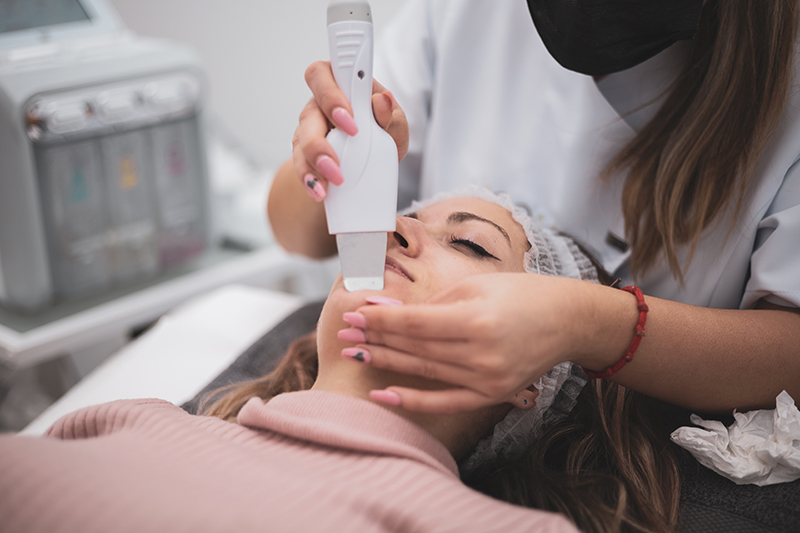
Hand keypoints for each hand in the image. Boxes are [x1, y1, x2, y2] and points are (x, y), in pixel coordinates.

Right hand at [293, 61, 408, 200]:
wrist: (375, 159)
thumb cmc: (385, 130)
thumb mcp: (396, 123)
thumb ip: (391, 114)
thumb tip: (383, 100)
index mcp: (341, 85)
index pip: (324, 76)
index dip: (331, 95)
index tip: (349, 120)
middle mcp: (320, 104)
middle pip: (308, 115)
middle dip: (319, 141)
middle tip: (337, 163)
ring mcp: (309, 129)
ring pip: (300, 143)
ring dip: (313, 165)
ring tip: (330, 183)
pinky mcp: (305, 153)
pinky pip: (301, 165)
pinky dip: (311, 180)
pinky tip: (320, 191)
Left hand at [341, 273, 592, 413]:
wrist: (567, 321)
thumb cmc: (520, 294)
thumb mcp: (477, 286)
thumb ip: (432, 302)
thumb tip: (386, 309)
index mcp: (476, 320)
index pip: (414, 323)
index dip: (380, 320)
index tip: (353, 315)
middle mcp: (480, 354)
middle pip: (415, 348)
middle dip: (375, 339)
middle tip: (344, 333)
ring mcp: (487, 379)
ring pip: (424, 372)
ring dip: (386, 363)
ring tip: (355, 354)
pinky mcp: (492, 394)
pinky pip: (446, 401)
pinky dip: (414, 400)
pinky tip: (384, 395)